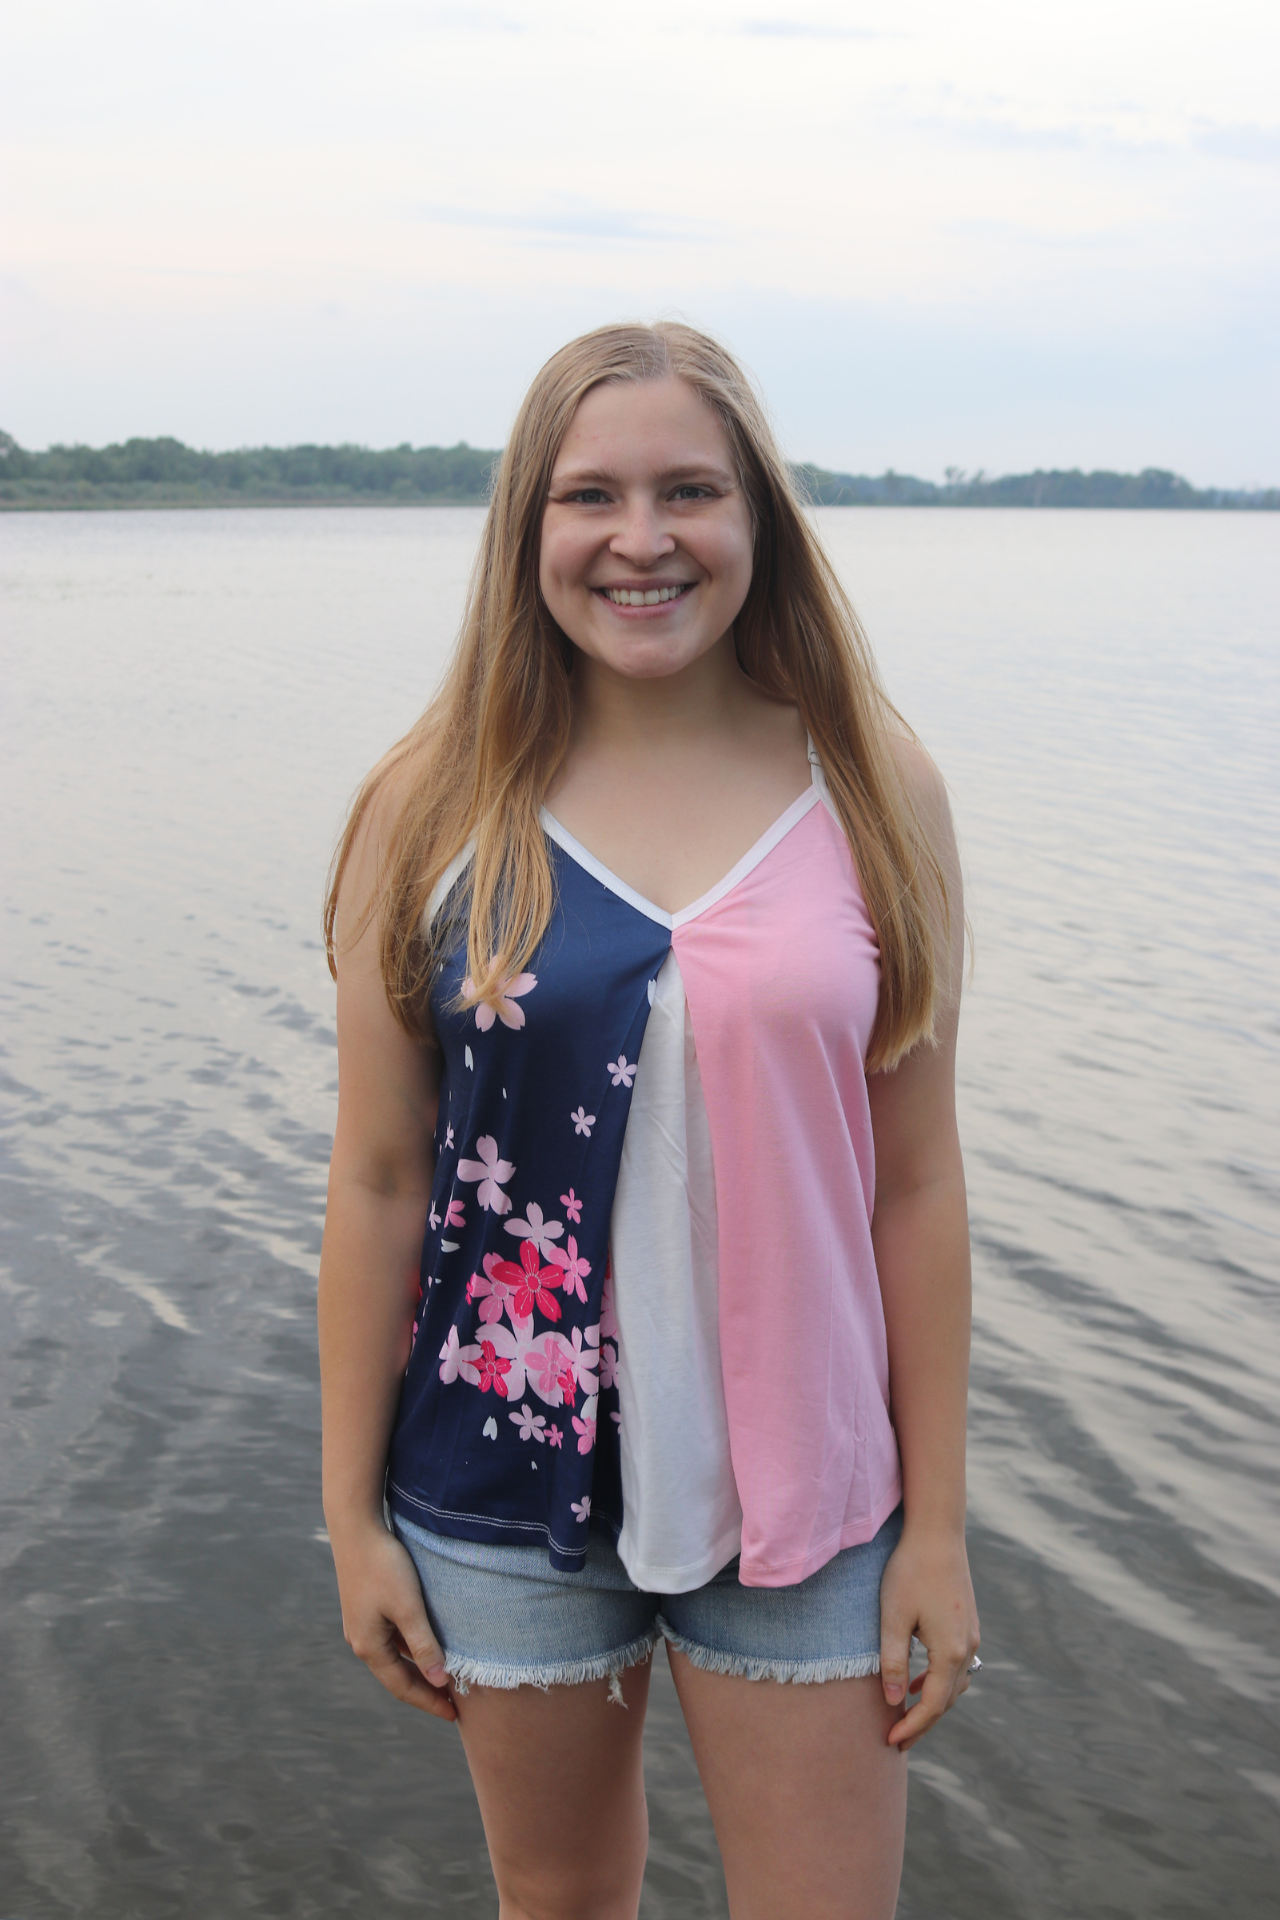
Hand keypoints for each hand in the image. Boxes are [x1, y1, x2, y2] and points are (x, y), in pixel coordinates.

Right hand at [327, 1514, 456, 1720]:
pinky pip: (393, 1639)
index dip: (430, 1702)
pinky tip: (429, 1644)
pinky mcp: (367, 1607)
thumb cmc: (383, 1565)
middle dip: (425, 1690)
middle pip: (398, 1676)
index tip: (455, 1715)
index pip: (403, 1687)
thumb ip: (424, 1644)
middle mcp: (361, 1640)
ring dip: (419, 1669)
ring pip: (395, 1657)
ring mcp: (363, 1624)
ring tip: (446, 1676)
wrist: (355, 1527)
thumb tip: (439, 1681)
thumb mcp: (408, 1607)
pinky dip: (412, 1649)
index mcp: (369, 1646)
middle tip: (455, 1703)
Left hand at [879, 1525, 978, 1751]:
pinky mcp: (968, 1623)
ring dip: (933, 1703)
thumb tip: (894, 1703)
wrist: (937, 1533)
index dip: (913, 1727)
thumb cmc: (910, 1572)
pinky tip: (920, 1682)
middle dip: (923, 1723)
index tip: (891, 1742)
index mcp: (951, 1651)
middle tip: (897, 1741)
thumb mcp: (894, 1618)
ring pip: (955, 1684)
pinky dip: (940, 1682)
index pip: (934, 1705)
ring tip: (906, 1717)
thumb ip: (894, 1661)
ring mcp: (972, 1635)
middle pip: (948, 1700)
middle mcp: (968, 1647)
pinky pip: (957, 1666)